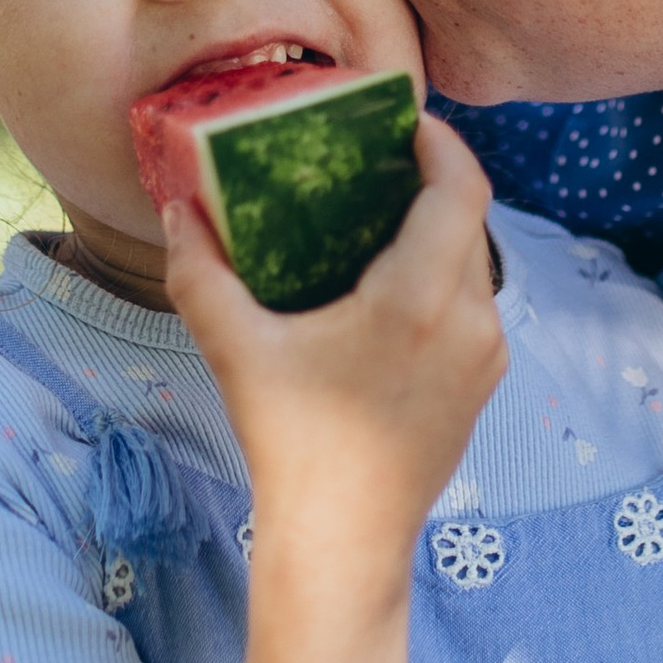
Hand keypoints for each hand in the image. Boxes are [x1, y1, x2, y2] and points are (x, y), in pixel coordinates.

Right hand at [163, 111, 504, 560]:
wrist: (345, 542)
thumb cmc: (293, 443)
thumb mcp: (237, 349)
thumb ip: (201, 271)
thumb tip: (176, 208)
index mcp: (421, 298)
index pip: (460, 186)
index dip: (440, 141)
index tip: (402, 119)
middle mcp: (470, 320)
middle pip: (466, 220)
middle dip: (428, 181)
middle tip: (374, 160)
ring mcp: (485, 357)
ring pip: (472, 265)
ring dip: (435, 232)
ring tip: (377, 219)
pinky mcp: (483, 386)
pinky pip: (470, 306)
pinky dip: (440, 278)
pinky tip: (389, 287)